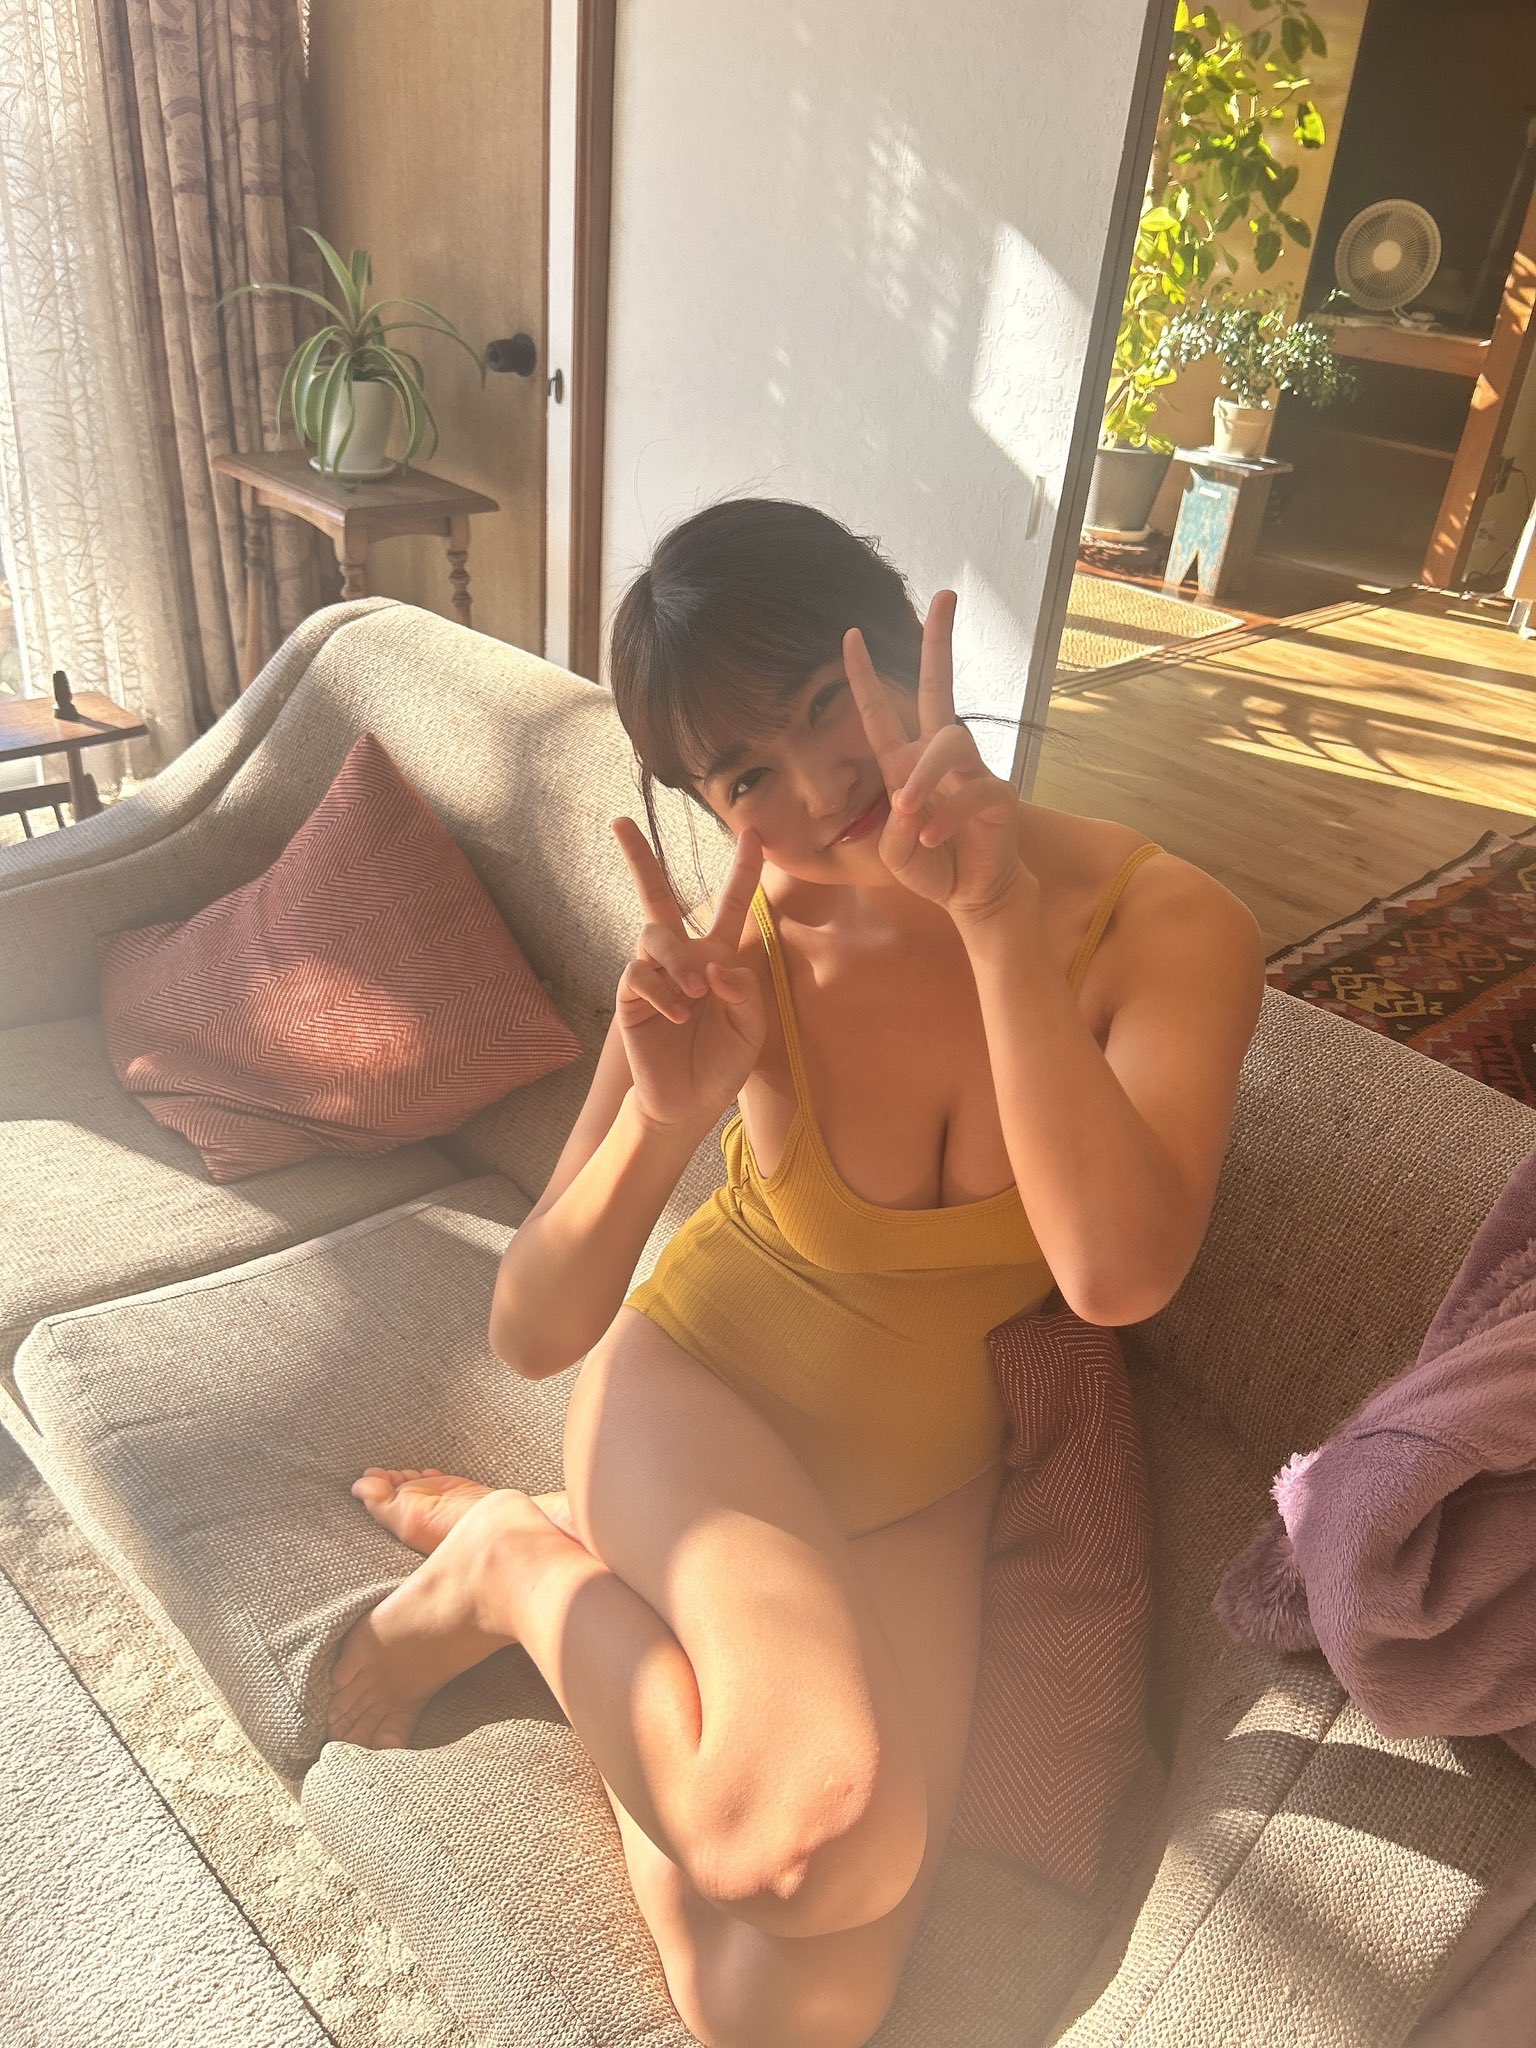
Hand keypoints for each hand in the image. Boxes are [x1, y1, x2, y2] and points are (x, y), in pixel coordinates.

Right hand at [610, 817, 766, 1131]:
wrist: (689, 1102)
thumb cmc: (723, 1062)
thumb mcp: (751, 1029)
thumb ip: (744, 993)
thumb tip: (715, 964)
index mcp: (718, 956)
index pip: (730, 904)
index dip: (742, 869)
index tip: (754, 832)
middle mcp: (682, 957)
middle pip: (657, 896)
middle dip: (640, 858)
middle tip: (620, 822)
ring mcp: (652, 975)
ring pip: (653, 934)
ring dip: (678, 960)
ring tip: (695, 994)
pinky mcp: (631, 999)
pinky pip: (637, 975)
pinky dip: (661, 992)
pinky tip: (677, 1015)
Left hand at [843, 589, 1038, 923]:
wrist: (972, 895)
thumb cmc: (932, 866)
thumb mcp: (896, 852)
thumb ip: (896, 829)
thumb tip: (912, 803)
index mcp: (905, 763)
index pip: (881, 712)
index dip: (864, 675)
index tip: (851, 634)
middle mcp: (939, 757)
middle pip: (939, 686)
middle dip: (940, 640)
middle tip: (946, 594)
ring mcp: (972, 771)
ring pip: (949, 743)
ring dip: (925, 775)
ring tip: (909, 810)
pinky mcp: (998, 794)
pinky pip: (973, 792)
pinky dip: (948, 816)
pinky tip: (933, 837)